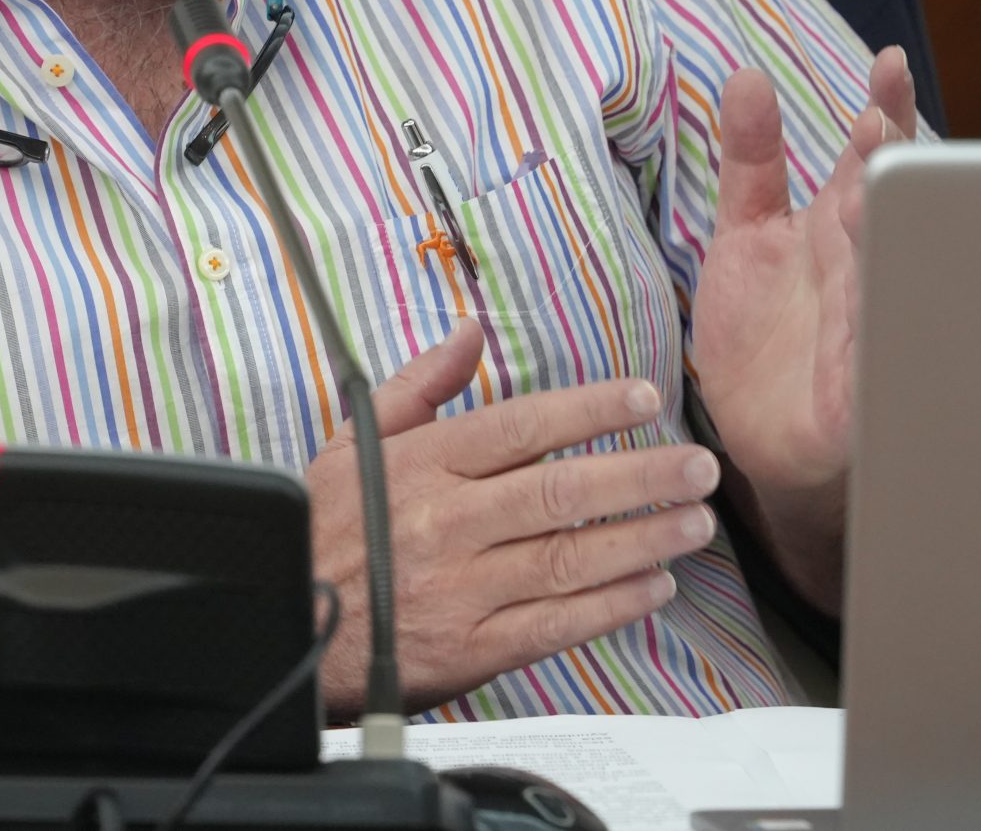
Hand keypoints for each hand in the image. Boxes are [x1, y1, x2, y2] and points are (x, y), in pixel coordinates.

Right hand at [304, 322, 720, 715]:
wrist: (283, 622)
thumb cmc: (322, 532)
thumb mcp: (353, 443)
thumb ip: (418, 386)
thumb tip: (468, 333)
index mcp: (425, 465)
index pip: (523, 426)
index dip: (590, 410)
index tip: (643, 399)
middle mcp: (449, 522)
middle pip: (561, 490)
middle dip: (641, 476)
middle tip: (697, 466)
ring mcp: (462, 588)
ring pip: (569, 557)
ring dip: (642, 539)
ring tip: (693, 523)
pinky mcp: (471, 647)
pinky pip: (555, 624)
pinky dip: (610, 606)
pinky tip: (652, 587)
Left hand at [688, 46, 916, 587]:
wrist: (754, 436)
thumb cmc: (761, 329)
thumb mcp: (744, 231)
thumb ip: (751, 157)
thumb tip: (747, 78)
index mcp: (841, 227)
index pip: (874, 158)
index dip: (885, 109)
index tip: (888, 63)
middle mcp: (863, 271)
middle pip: (889, 210)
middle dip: (888, 169)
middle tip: (877, 129)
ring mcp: (868, 329)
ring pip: (889, 278)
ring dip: (883, 243)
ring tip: (871, 201)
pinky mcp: (858, 393)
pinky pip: (874, 362)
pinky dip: (875, 339)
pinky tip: (873, 315)